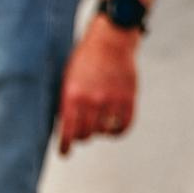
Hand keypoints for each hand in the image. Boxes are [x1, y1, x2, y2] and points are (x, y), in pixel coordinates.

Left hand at [57, 17, 138, 155]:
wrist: (111, 39)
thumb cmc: (85, 59)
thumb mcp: (67, 78)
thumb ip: (67, 102)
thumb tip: (65, 127)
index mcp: (72, 95)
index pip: (67, 130)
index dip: (65, 145)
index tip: (65, 153)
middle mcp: (91, 100)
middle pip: (86, 134)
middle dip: (83, 137)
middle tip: (83, 134)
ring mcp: (111, 99)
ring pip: (104, 132)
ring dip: (100, 132)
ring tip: (98, 125)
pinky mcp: (128, 98)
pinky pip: (124, 125)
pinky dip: (118, 131)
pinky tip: (113, 129)